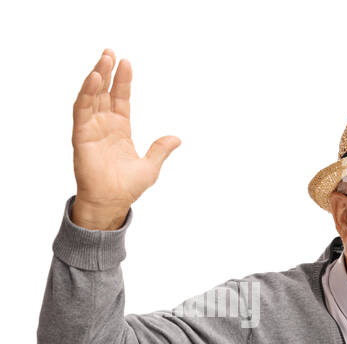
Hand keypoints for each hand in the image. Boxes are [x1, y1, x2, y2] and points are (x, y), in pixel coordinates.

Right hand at [70, 49, 180, 229]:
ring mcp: (91, 128)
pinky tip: (94, 79)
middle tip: (111, 52)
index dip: (122, 81)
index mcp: (120, 129)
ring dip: (96, 77)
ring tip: (103, 59)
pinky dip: (87, 94)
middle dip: (106, 71)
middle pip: (104, 92)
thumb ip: (161, 149)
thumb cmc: (128, 187)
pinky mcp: (82, 135)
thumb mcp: (151, 166)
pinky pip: (82, 110)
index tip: (126, 62)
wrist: (112, 202)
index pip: (120, 98)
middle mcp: (104, 125)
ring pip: (92, 96)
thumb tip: (177, 138)